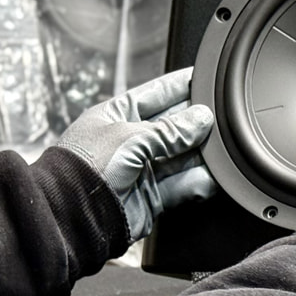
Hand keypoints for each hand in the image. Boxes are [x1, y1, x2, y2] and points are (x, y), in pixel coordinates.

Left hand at [56, 68, 216, 242]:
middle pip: (174, 127)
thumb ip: (171, 130)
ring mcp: (141, 170)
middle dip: (197, 123)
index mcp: (115, 116)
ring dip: (203, 153)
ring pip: (183, 156)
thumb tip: (202, 118)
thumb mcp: (130, 137)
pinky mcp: (151, 196)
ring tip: (225, 148)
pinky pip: (184, 185)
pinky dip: (200, 181)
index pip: (156, 94)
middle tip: (222, 117)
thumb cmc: (84, 169)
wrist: (71, 216)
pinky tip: (216, 176)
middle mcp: (129, 142)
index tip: (205, 79)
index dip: (181, 86)